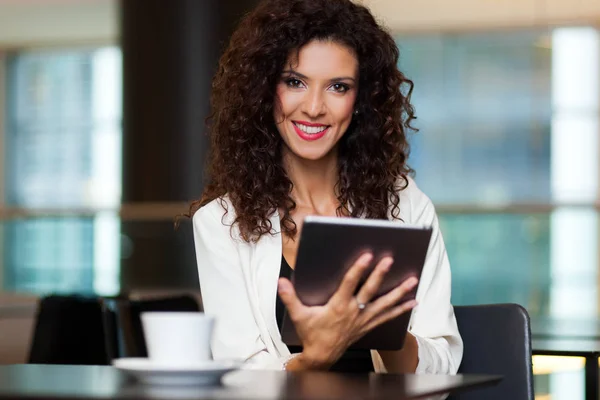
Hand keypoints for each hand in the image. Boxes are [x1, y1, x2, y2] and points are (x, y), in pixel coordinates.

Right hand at [278, 253, 418, 369]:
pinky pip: (388, 316)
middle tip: (391, 260)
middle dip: (381, 275)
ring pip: (385, 304)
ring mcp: (363, 320)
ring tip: (413, 280)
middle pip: (370, 291)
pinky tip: (413, 302)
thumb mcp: (299, 315)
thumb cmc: (312, 334)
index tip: (367, 256)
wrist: (322, 356)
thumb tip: (281, 281)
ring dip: (399, 292)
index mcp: (338, 306)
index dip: (358, 269)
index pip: (350, 284)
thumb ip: (290, 297)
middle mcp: (354, 312)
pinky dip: (401, 309)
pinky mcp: (368, 326)